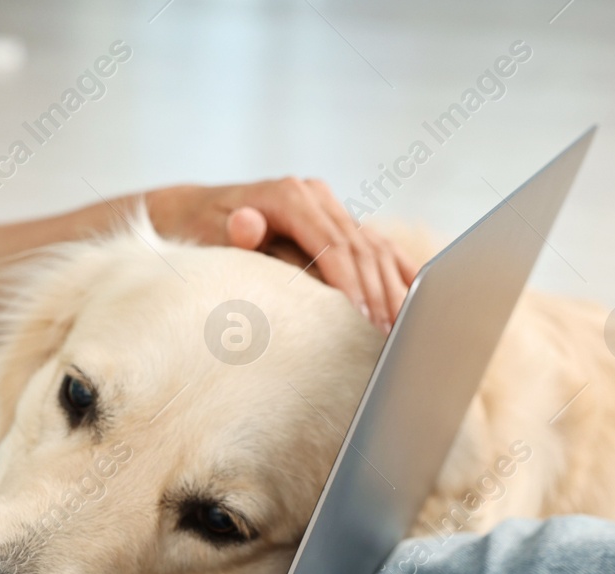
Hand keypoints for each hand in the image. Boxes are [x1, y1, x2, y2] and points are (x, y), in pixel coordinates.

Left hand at [147, 179, 417, 333]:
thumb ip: (235, 231)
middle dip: (377, 295)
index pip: (333, 245)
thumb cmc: (201, 231)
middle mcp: (315, 195)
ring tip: (406, 331)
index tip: (362, 321)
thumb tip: (247, 224)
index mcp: (290, 195)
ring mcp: (330, 205)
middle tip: (391, 337)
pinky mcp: (338, 220)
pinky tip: (417, 300)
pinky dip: (399, 273)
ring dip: (393, 290)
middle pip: (360, 249)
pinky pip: (378, 247)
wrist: (197, 212)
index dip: (351, 284)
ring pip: (376, 248)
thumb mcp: (209, 232)